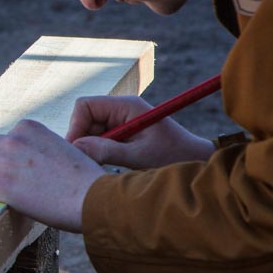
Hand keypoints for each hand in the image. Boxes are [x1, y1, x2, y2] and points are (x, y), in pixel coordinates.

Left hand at [0, 119, 103, 232]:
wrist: (91, 197)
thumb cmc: (85, 179)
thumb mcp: (65, 149)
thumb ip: (45, 149)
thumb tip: (37, 163)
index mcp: (31, 129)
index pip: (6, 135)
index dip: (6, 152)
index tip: (11, 165)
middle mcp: (16, 140)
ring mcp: (7, 162)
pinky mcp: (1, 185)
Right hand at [66, 95, 213, 168]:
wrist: (196, 160)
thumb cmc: (174, 156)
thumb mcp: (140, 156)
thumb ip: (107, 151)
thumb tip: (77, 148)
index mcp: (126, 105)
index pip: (85, 106)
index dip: (76, 127)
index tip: (77, 151)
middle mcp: (121, 109)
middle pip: (84, 119)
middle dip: (82, 140)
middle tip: (87, 164)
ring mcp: (121, 121)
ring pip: (90, 131)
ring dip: (91, 149)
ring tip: (101, 167)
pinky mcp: (122, 134)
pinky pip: (99, 140)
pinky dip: (98, 153)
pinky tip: (107, 167)